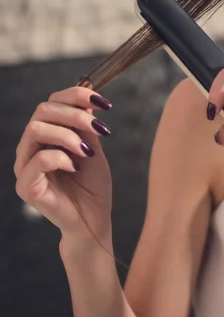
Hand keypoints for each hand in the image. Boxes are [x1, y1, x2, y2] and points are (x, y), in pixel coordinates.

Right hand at [14, 82, 112, 238]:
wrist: (93, 220)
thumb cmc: (92, 186)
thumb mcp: (93, 148)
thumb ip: (85, 126)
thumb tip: (87, 99)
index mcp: (46, 135)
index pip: (52, 102)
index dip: (77, 96)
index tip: (104, 103)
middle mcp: (31, 147)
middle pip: (42, 111)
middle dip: (75, 115)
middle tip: (100, 129)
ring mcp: (25, 166)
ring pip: (35, 129)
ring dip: (68, 135)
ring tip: (88, 151)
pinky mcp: (26, 186)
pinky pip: (37, 160)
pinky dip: (61, 157)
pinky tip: (77, 166)